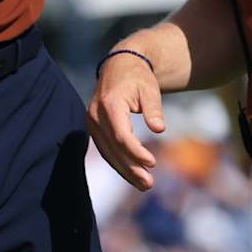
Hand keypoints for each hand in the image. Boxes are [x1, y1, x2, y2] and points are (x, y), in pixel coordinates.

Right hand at [85, 53, 162, 189]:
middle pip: (114, 148)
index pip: (121, 135)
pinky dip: (118, 163)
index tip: (153, 163)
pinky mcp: (94, 128)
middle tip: (149, 184)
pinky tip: (132, 174)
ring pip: (108, 152)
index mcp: (110, 105)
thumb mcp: (150, 89)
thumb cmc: (137, 77)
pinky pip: (105, 149)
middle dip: (131, 168)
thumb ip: (153, 109)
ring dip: (125, 170)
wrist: (118, 66)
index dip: (136, 152)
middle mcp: (96, 116)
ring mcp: (92, 122)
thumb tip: (159, 129)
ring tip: (144, 184)